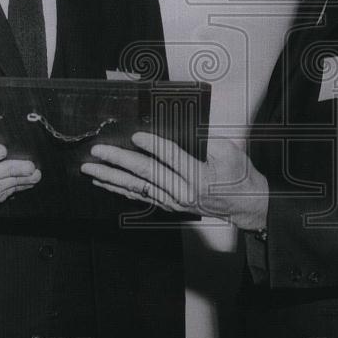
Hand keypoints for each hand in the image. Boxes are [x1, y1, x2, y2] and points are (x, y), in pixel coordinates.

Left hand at [80, 132, 268, 231]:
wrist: (245, 204)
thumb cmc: (239, 177)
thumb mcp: (231, 154)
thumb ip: (211, 143)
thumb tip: (191, 133)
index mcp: (198, 177)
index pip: (172, 159)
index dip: (154, 146)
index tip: (137, 136)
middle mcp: (182, 191)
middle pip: (146, 174)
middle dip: (119, 162)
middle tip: (98, 152)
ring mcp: (173, 200)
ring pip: (137, 188)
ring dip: (112, 178)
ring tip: (91, 170)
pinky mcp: (169, 203)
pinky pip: (140, 196)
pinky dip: (121, 189)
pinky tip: (106, 183)